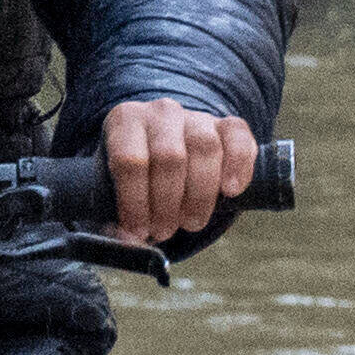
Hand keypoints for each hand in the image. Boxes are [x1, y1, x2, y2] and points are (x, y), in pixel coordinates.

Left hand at [98, 102, 257, 247]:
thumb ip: (119, 218)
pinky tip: (231, 191)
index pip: (130, 160)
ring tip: (191, 222)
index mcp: (125, 121)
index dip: (135, 202)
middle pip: (169, 157)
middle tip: (165, 231)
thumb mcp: (116, 191)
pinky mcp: (228, 125)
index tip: (138, 230)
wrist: (166, 154)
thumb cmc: (138, 178)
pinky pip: (238, 138)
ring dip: (199, 196)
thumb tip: (130, 242)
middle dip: (167, 204)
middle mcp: (161, 112)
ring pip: (205, 148)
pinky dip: (238, 166)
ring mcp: (197, 116)